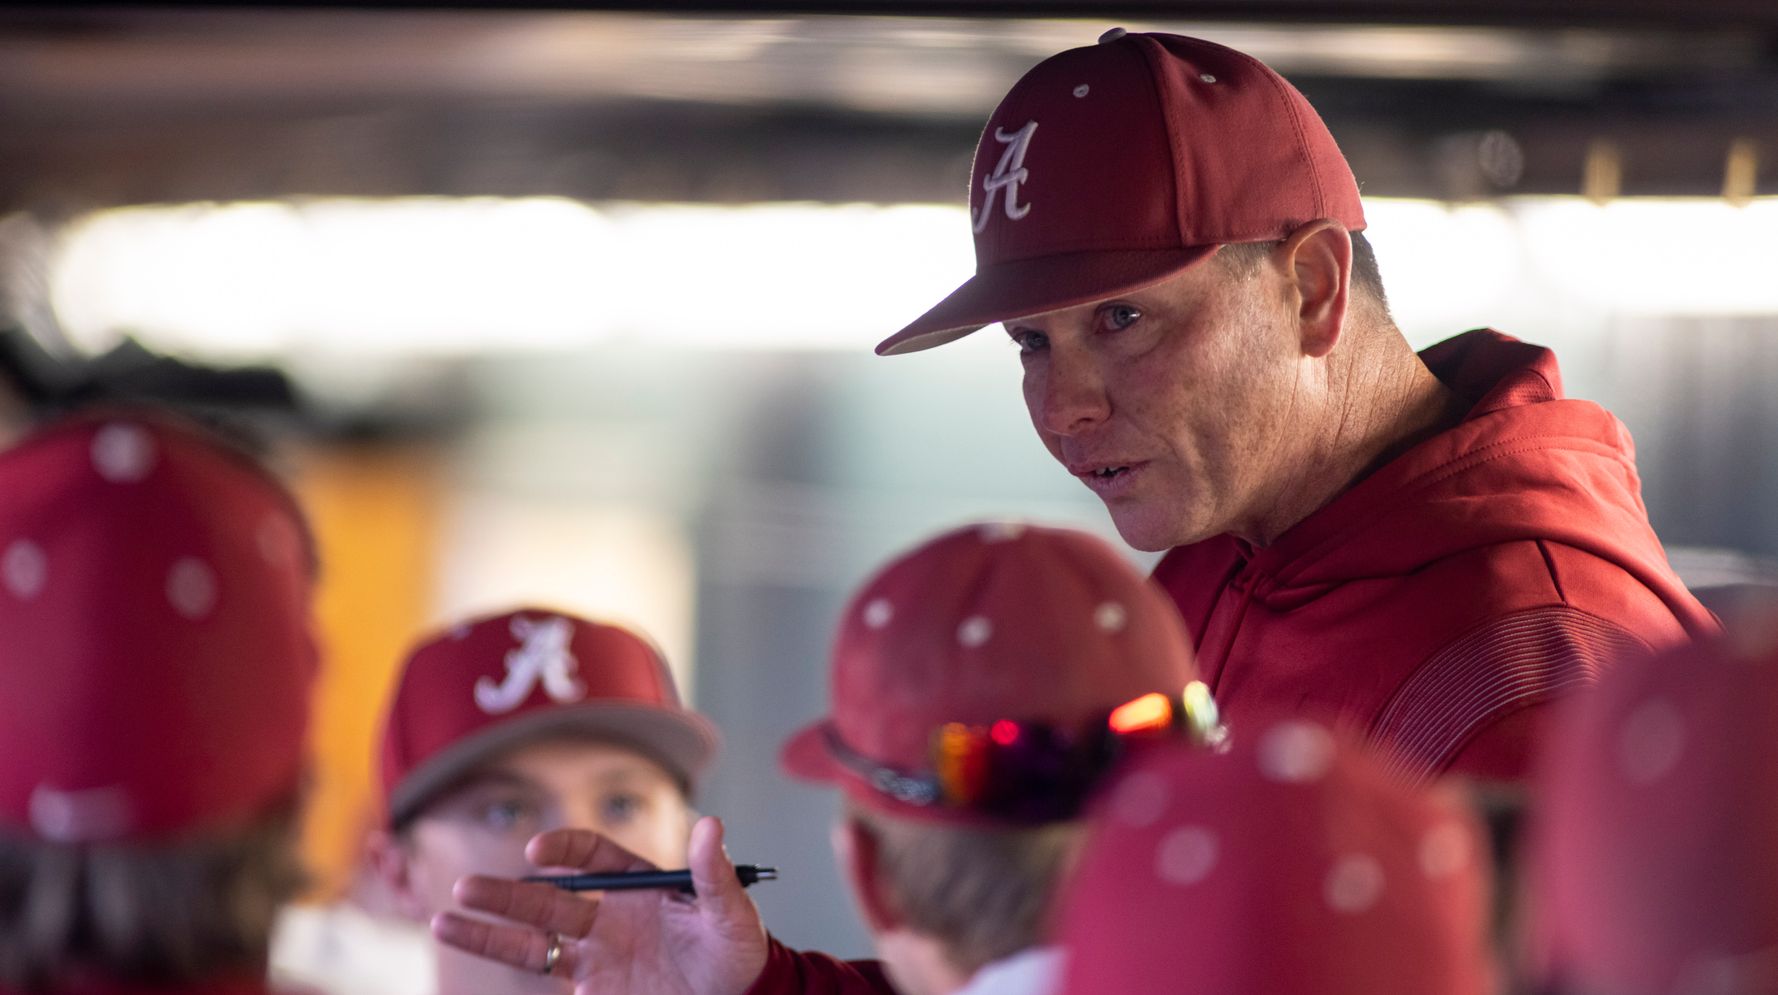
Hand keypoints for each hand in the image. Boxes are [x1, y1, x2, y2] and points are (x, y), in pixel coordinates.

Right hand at [432, 816, 769, 994]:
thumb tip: (712, 825)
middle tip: (465, 888)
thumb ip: (715, 873)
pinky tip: (475, 960)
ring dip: (489, 932)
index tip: (537, 855)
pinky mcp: (592, 989)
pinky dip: (513, 969)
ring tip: (442, 921)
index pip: (592, 856)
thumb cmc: (738, 951)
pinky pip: (547, 975)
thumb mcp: (732, 913)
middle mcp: (609, 914)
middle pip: (547, 898)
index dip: (563, 851)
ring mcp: (596, 954)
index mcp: (638, 883)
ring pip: (533, 940)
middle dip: (505, 894)